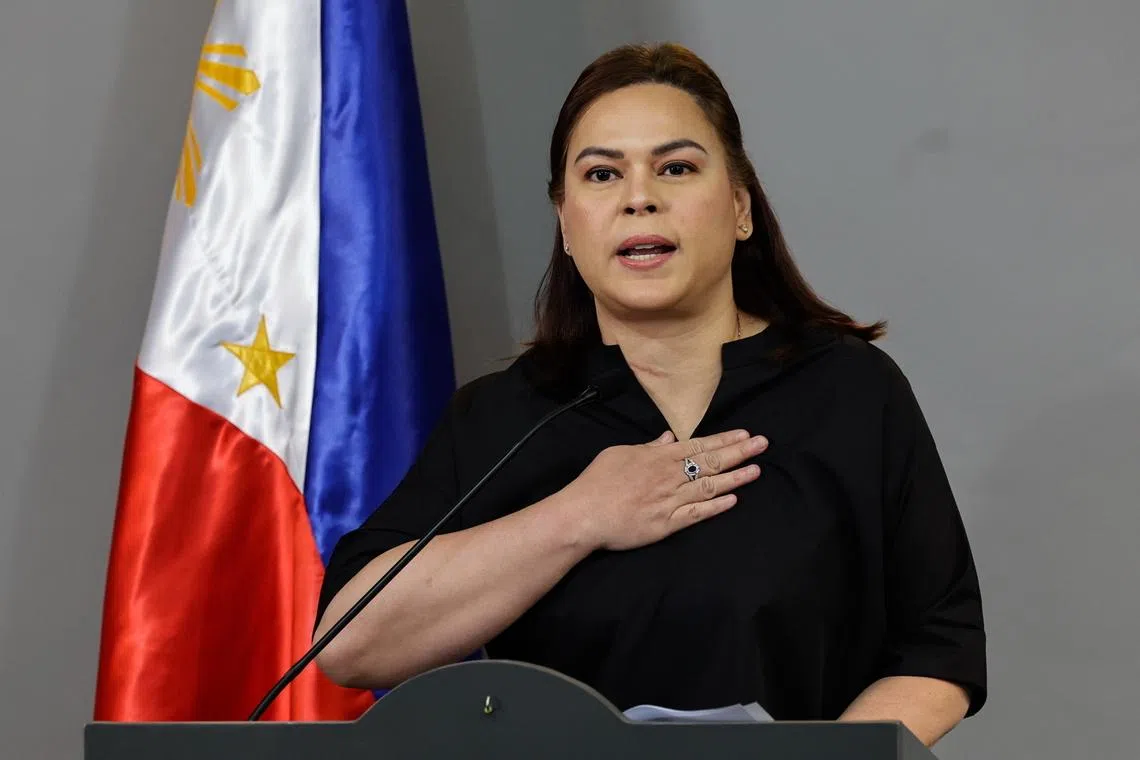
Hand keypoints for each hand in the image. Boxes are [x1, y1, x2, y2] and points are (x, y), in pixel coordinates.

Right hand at [562, 429, 767, 551]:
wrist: (584, 514)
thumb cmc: (596, 482)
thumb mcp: (619, 453)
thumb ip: (648, 447)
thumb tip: (667, 438)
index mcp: (658, 457)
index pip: (698, 445)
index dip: (724, 440)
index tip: (745, 435)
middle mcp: (669, 476)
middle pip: (711, 462)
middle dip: (739, 452)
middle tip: (763, 445)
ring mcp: (670, 500)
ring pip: (710, 486)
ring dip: (735, 478)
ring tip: (756, 470)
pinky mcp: (667, 524)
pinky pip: (697, 513)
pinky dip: (717, 506)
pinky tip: (734, 500)